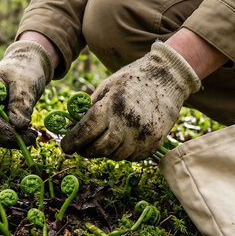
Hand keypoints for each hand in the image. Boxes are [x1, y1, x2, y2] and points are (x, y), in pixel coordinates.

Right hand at [0, 40, 52, 147]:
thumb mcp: (26, 83)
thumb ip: (21, 103)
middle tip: (29, 140)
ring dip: (9, 141)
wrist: (26, 66)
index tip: (14, 136)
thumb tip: (18, 125)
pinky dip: (11, 138)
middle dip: (4, 137)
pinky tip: (27, 136)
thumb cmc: (25, 71)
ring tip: (31, 138)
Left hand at [61, 42, 200, 159]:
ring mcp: (143, 136)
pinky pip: (132, 156)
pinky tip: (124, 138)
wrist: (168, 78)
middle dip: (86, 150)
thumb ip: (90, 108)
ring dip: (106, 150)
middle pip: (99, 149)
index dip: (72, 142)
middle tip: (81, 147)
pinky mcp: (154, 143)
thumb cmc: (134, 79)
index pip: (85, 132)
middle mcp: (127, 123)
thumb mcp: (108, 86)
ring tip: (106, 138)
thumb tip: (72, 127)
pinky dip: (123, 151)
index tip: (66, 146)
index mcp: (112, 106)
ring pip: (115, 155)